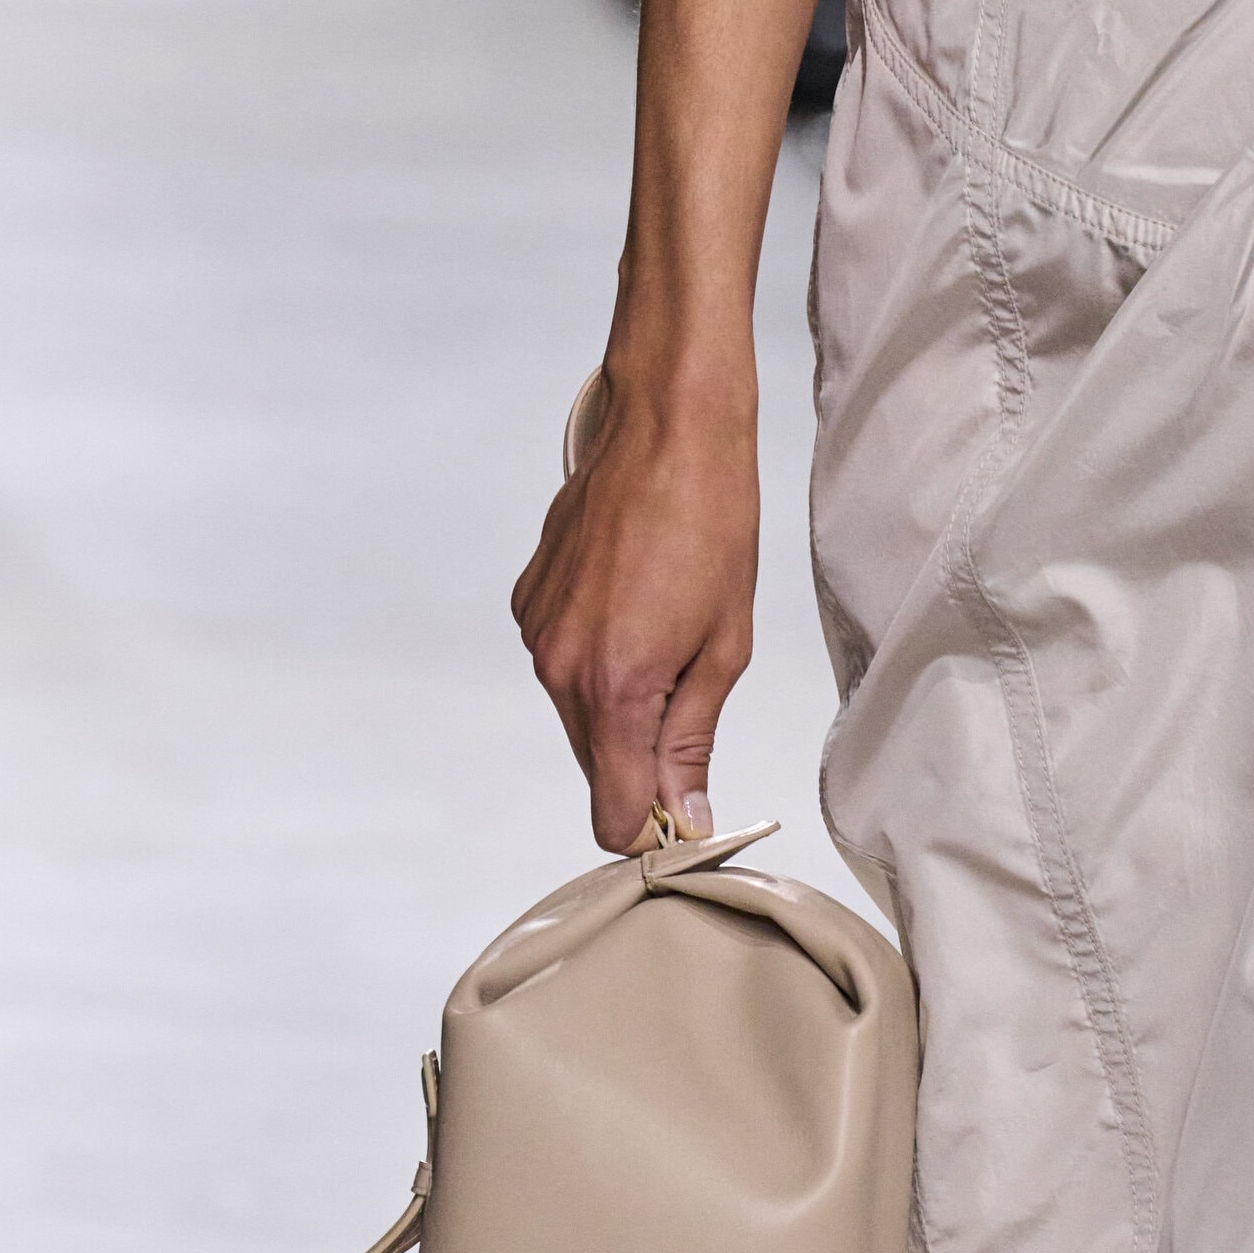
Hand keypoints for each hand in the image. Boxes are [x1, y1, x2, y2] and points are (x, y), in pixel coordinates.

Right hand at [511, 368, 756, 852]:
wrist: (667, 425)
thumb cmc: (711, 522)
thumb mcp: (725, 646)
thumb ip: (693, 741)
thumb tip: (687, 814)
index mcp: (613, 689)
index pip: (612, 814)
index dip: (652, 827)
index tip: (687, 811)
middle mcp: (559, 669)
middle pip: (595, 768)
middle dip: (640, 763)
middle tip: (695, 710)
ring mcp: (537, 633)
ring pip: (580, 717)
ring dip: (622, 705)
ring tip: (668, 637)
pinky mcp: (528, 602)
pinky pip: (564, 665)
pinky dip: (598, 659)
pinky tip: (635, 607)